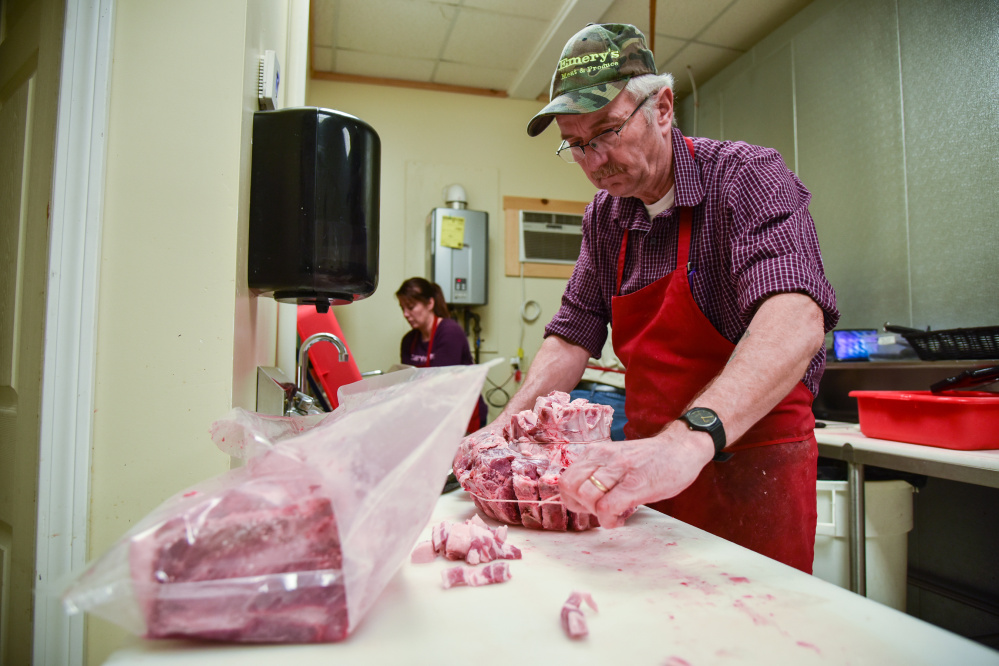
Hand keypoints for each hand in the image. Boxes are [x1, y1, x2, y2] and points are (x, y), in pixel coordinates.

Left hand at [558, 422, 714, 527]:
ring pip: (586, 496)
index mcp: (596, 452)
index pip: (566, 479)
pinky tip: (621, 518)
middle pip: (569, 487)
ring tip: (613, 514)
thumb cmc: (651, 459)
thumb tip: (583, 497)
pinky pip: (608, 507)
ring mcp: (619, 469)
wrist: (682, 448)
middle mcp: (603, 457)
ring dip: (596, 514)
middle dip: (580, 507)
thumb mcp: (616, 459)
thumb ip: (598, 472)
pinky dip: (610, 520)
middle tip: (599, 510)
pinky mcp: (635, 484)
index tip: (590, 505)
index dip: (573, 499)